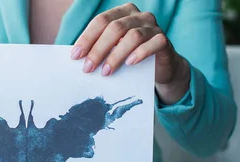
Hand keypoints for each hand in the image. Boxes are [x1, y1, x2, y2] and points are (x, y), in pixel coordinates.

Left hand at [71, 3, 189, 103]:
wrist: (160, 68)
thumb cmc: (131, 57)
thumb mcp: (114, 50)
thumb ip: (100, 48)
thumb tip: (77, 58)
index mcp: (122, 12)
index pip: (101, 20)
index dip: (87, 38)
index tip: (75, 56)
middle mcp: (138, 16)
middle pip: (115, 28)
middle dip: (98, 49)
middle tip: (88, 68)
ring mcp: (153, 26)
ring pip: (133, 36)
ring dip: (116, 55)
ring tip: (106, 71)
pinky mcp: (164, 40)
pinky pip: (153, 43)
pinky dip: (140, 53)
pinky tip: (129, 64)